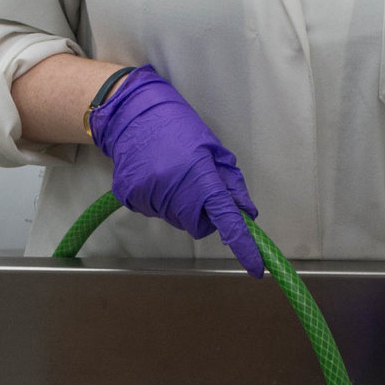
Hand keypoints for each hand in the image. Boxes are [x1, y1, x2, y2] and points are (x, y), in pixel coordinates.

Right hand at [87, 66, 264, 275]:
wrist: (133, 115)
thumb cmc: (178, 127)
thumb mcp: (213, 150)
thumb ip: (231, 184)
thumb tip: (247, 214)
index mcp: (200, 175)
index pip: (226, 218)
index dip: (242, 244)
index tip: (255, 268)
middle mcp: (173, 190)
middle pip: (198, 226)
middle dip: (202, 213)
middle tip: (195, 185)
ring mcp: (148, 196)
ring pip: (175, 219)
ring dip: (178, 205)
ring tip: (170, 173)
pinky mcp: (130, 197)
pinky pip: (154, 211)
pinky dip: (158, 199)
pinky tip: (154, 176)